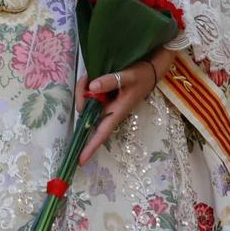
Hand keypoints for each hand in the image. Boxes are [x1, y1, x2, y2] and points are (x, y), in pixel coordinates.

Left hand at [76, 47, 176, 165]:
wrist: (149, 69)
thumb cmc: (142, 76)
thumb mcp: (128, 77)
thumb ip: (110, 81)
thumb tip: (92, 87)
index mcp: (116, 112)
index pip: (101, 133)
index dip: (90, 147)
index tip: (80, 161)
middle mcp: (108, 110)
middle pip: (86, 113)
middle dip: (81, 98)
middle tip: (86, 81)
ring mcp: (104, 103)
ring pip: (85, 100)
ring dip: (83, 88)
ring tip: (91, 75)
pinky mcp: (102, 94)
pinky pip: (87, 91)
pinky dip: (86, 83)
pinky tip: (92, 75)